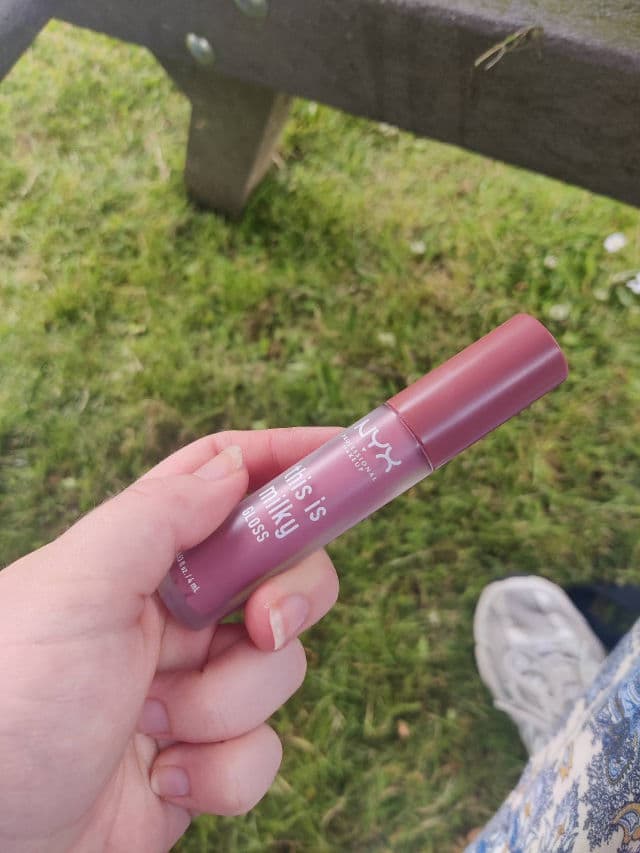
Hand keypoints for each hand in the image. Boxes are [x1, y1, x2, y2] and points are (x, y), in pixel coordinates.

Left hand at [0, 428, 339, 851]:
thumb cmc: (8, 704)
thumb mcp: (77, 588)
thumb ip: (159, 517)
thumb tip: (233, 469)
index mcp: (139, 555)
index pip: (224, 480)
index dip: (284, 460)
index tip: (344, 455)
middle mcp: (172, 612)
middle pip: (279, 569)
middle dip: (288, 598)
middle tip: (263, 625)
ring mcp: (192, 685)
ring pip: (279, 667)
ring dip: (226, 705)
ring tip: (154, 727)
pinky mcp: (204, 756)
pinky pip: (263, 751)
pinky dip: (221, 772)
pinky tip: (163, 782)